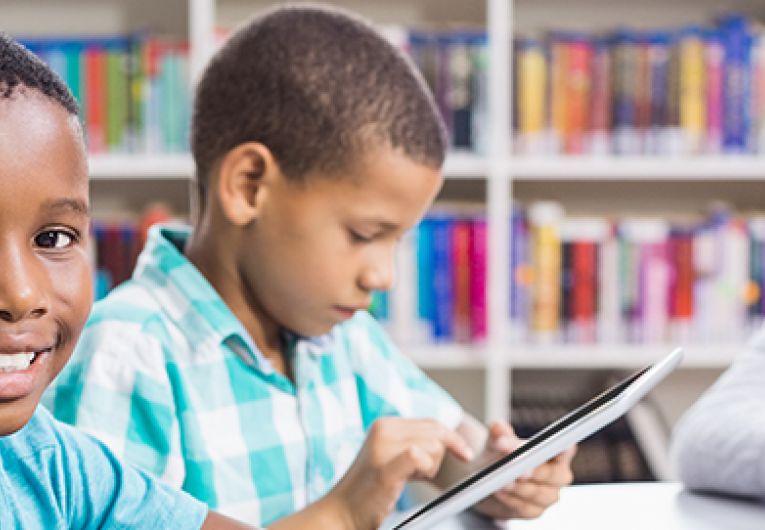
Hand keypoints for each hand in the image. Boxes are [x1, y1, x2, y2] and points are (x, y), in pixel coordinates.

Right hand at [326, 417, 473, 529]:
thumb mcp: (390, 456)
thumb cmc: (369, 490)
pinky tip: (412, 477)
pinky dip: (424, 467)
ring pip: (434, 447)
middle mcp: (383, 430)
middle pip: (436, 433)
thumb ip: (412, 443)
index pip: (431, 423)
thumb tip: (444, 438)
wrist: (342, 512)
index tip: (465, 453)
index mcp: (385, 424)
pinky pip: (418, 456)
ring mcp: (383, 447)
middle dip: (438, 457)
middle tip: (418, 475)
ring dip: (430, 468)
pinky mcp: (386, 467)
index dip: (451, 438)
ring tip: (406, 479)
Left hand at [471, 421, 575, 519]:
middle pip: (552, 474)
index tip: (555, 447)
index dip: (563, 449)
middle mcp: (559, 474)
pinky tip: (499, 492)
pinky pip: (525, 507)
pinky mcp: (535, 511)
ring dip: (520, 487)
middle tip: (520, 469)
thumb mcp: (497, 439)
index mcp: (556, 450)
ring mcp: (549, 495)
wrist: (488, 479)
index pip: (566, 449)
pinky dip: (511, 500)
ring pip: (538, 493)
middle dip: (535, 471)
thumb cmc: (500, 454)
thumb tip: (502, 441)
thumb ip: (500, 434)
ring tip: (503, 481)